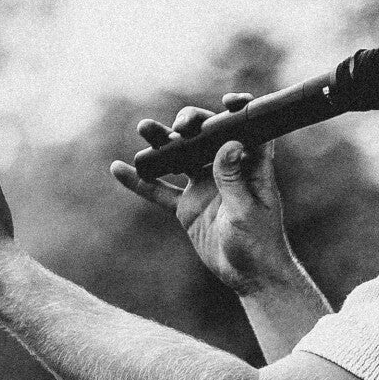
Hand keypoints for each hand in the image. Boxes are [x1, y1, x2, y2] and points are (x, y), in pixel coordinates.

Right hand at [109, 93, 296, 293]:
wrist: (249, 277)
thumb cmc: (260, 244)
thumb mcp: (247, 212)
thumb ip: (233, 179)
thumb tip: (228, 145)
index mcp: (250, 167)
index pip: (247, 129)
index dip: (239, 111)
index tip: (229, 102)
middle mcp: (226, 170)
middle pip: (205, 136)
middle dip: (191, 124)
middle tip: (179, 128)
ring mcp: (204, 186)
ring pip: (179, 157)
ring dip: (161, 142)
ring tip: (144, 128)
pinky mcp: (187, 206)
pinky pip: (160, 190)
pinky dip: (140, 182)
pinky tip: (118, 169)